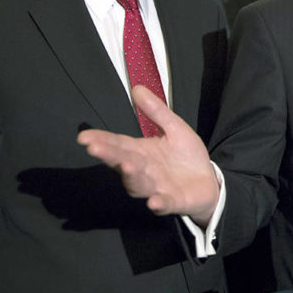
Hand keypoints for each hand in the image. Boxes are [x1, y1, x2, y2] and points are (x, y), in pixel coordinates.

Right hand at [78, 86, 219, 226]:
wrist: (208, 181)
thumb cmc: (186, 155)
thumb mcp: (174, 128)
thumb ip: (156, 111)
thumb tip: (137, 87)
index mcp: (141, 152)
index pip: (118, 144)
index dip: (101, 140)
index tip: (84, 136)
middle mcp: (143, 171)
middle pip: (123, 162)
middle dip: (109, 155)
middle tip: (95, 148)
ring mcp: (156, 188)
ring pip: (139, 184)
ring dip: (132, 176)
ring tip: (126, 165)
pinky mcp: (173, 202)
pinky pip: (163, 204)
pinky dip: (158, 203)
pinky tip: (154, 201)